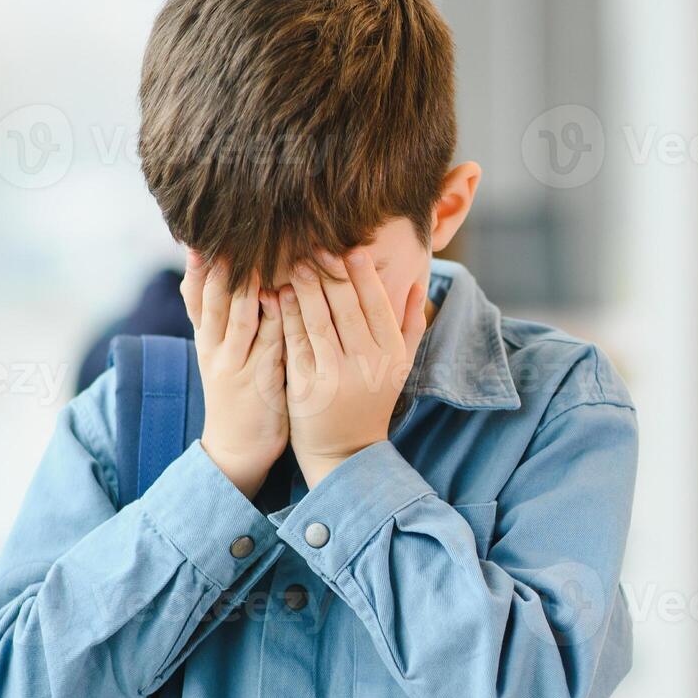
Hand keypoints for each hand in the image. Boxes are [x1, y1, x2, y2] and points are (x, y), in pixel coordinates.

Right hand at [181, 252, 287, 498]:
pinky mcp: (257, 381)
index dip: (196, 268)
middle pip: (213, 300)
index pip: (196, 297)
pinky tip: (283, 297)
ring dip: (247, 286)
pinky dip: (275, 319)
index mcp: (207, 340)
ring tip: (255, 255)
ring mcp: (234, 365)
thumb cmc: (241, 396)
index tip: (199, 237)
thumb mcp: (225, 357)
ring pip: (238, 317)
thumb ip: (229, 322)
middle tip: (227, 234)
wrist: (237, 450)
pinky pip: (267, 344)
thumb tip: (236, 282)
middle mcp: (214, 349)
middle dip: (220, 266)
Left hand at [279, 251, 427, 487]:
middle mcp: (368, 363)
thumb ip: (412, 324)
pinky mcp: (307, 385)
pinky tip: (279, 294)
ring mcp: (337, 374)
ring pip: (319, 319)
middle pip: (347, 307)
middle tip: (316, 246)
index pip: (378, 304)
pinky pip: (296, 340)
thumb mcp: (400, 366)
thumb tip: (418, 282)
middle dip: (331, 274)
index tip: (350, 249)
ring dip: (306, 288)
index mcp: (393, 353)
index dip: (363, 275)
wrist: (345, 451)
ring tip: (295, 263)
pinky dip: (287, 314)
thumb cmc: (372, 401)